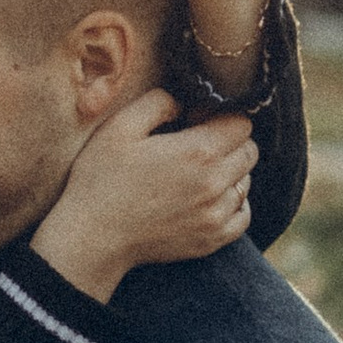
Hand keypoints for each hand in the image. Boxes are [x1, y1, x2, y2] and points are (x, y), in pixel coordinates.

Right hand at [29, 89, 256, 301]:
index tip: (195, 120)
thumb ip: (158, 102)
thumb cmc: (101, 179)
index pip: (241, 124)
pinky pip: (242, 216)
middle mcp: (215, 184)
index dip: (220, 115)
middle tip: (197, 143)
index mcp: (198, 152)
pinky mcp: (211, 240)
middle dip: (229, 140)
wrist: (92, 237)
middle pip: (249, 151)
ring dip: (230, 171)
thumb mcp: (121, 127)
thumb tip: (183, 104)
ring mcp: (216, 215)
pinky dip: (234, 203)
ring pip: (246, 182)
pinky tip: (211, 198)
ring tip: (197, 173)